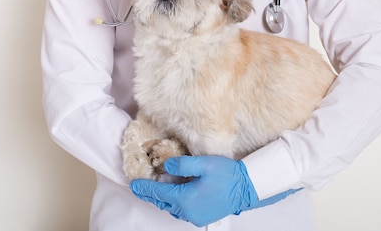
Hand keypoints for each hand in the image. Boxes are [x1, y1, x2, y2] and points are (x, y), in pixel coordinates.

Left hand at [129, 155, 299, 226]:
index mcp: (186, 199)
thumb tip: (166, 166)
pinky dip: (175, 203)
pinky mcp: (202, 217)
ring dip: (164, 199)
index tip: (134, 184)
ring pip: (173, 208)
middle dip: (152, 194)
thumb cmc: (228, 175)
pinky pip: (183, 211)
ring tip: (157, 188)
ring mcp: (196, 216)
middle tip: (142, 187)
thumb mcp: (204, 163)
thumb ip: (183, 164)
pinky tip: (176, 193)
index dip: (144, 188)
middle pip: (163, 203)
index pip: (158, 193)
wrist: (247, 188)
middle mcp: (188, 211)